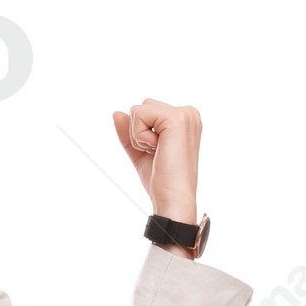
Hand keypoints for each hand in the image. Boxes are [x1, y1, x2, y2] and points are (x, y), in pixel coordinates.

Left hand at [111, 99, 201, 247]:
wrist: (173, 199)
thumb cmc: (161, 180)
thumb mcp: (140, 151)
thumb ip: (129, 131)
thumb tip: (116, 112)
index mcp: (184, 119)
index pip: (147, 110)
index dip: (141, 134)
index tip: (158, 153)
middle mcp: (188, 113)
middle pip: (142, 106)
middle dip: (138, 132)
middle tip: (157, 153)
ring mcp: (184, 114)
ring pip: (138, 109)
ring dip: (138, 135)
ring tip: (158, 152)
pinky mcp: (176, 119)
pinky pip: (138, 115)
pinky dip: (139, 136)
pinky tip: (156, 149)